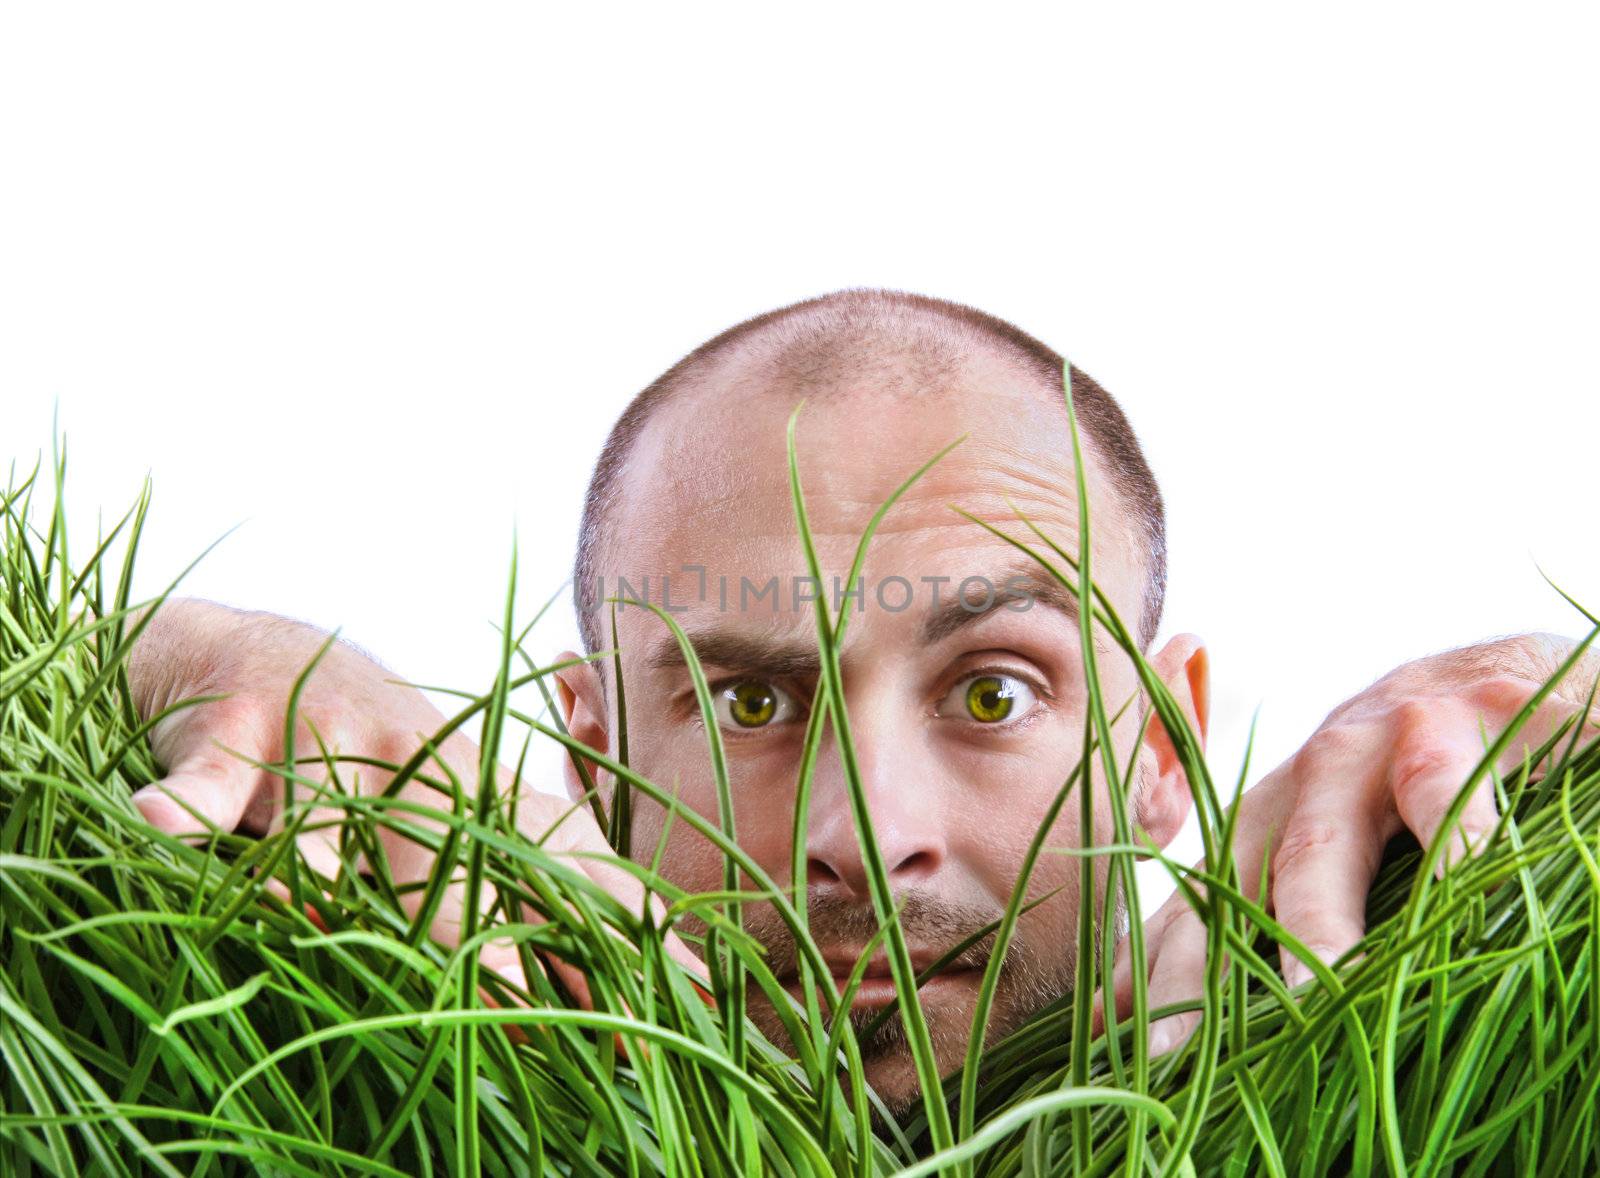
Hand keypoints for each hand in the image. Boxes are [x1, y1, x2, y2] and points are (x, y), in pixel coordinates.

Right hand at [125, 598, 700, 1005]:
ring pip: (328, 815)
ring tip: (325, 910)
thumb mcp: (458, 814)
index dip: (621, 919)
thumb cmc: (379, 764)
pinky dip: (187, 802)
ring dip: (326, 865)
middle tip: (519, 1001)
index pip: (564, 861)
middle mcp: (415, 762)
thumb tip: (627, 993)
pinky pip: (209, 776)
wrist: (265, 649)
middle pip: (445, 855)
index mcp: (479, 792)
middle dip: (479, 929)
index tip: (689, 986)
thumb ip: (528, 889)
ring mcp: (325, 742)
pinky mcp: (234, 731)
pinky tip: (165, 825)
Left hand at [1115, 632, 1598, 1053]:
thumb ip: (1283, 931)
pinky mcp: (1444, 726)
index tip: (1117, 1054)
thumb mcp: (1346, 856)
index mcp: (1263, 830)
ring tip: (1319, 986)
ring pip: (1321, 848)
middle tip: (1174, 1051)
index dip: (1152, 985)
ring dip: (1314, 921)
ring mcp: (1360, 752)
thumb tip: (1211, 1037)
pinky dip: (1446, 837)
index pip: (1195, 917)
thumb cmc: (1413, 790)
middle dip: (1198, 972)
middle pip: (1231, 890)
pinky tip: (1458, 881)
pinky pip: (1435, 788)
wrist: (1495, 677)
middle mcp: (1292, 790)